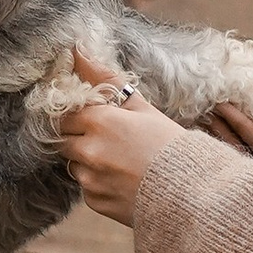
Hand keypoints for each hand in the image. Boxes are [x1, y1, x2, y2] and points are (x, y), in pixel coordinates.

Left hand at [56, 48, 185, 227]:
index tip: (87, 115)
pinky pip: (86, 187)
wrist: (191, 192)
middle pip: (62, 138)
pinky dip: (98, 182)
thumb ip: (105, 79)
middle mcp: (89, 151)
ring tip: (119, 160)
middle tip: (104, 137)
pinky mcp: (95, 202)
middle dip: (77, 136)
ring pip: (73, 163)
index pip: (63, 112)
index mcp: (100, 122)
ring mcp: (90, 179)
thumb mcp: (141, 107)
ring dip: (86, 160)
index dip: (74, 113)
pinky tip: (123, 179)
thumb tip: (77, 51)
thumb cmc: (168, 144)